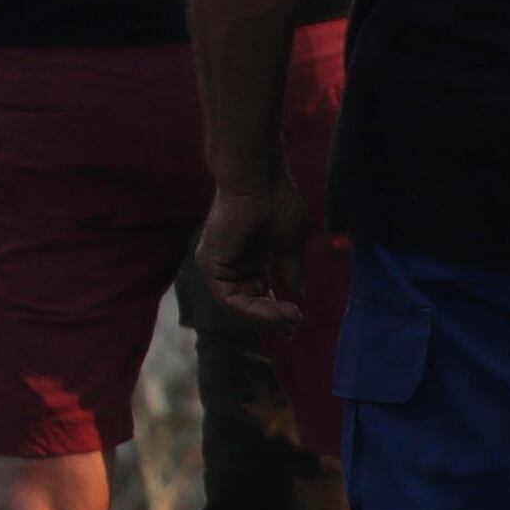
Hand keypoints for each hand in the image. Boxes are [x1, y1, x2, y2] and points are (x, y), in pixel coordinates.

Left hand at [193, 179, 309, 331]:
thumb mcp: (291, 245)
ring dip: (265, 316)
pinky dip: (252, 309)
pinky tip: (276, 311)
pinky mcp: (211, 265)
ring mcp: (221, 265)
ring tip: (290, 319)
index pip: (261, 292)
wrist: (258, 182)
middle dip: (272, 318)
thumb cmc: (277, 205)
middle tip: (294, 327)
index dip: (278, 309)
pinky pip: (228, 298)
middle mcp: (235, 264)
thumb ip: (290, 273)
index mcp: (253, 257)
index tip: (298, 320)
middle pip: (250, 302)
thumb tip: (297, 297)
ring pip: (239, 305)